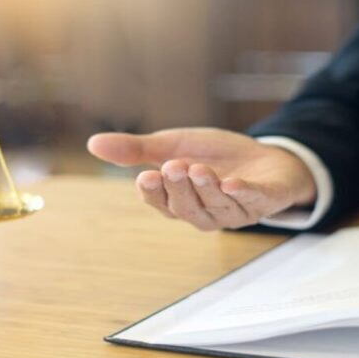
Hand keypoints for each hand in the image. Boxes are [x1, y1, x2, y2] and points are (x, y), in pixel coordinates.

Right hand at [87, 128, 316, 230]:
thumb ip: (137, 149)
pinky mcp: (265, 200)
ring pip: (218, 207)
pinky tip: (233, 183)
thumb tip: (92, 144)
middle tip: (173, 165)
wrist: (266, 157)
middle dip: (179, 188)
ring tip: (198, 169)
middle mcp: (207, 213)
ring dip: (207, 189)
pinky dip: (243, 194)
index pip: (162, 204)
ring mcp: (236, 211)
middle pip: (188, 208)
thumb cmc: (216, 157)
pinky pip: (253, 202)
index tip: (145, 176)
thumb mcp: (173, 146)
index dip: (153, 193)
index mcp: (182, 203)